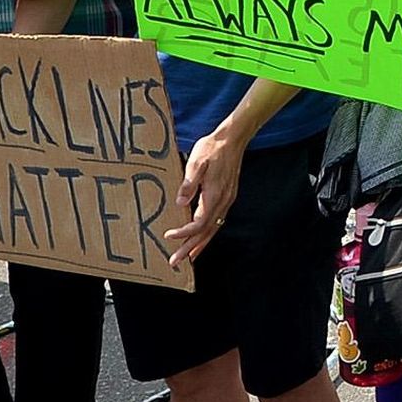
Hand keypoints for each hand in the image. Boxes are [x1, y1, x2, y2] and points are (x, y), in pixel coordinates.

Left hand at [163, 132, 245, 266]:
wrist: (233, 139)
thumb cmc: (212, 148)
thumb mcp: (197, 161)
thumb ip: (189, 183)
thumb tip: (180, 202)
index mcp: (215, 194)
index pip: (199, 222)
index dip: (184, 233)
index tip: (168, 235)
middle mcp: (223, 201)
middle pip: (207, 231)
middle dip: (190, 248)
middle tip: (176, 261)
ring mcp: (227, 200)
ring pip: (214, 228)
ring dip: (200, 244)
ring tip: (189, 257)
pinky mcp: (227, 197)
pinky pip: (218, 221)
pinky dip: (209, 234)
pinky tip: (202, 238)